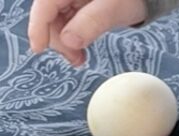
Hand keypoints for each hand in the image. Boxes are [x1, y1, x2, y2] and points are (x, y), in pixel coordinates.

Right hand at [28, 0, 147, 66]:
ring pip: (56, 19)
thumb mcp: (113, 9)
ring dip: (64, 41)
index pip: (44, 5)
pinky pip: (67, 21)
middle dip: (57, 39)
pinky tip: (79, 50)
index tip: (39, 49)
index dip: (38, 27)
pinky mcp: (78, 4)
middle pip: (48, 14)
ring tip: (79, 59)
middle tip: (74, 60)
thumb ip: (91, 23)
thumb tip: (69, 42)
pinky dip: (71, 37)